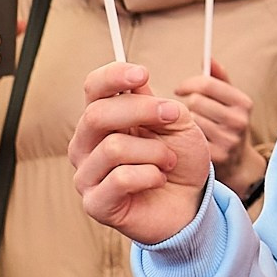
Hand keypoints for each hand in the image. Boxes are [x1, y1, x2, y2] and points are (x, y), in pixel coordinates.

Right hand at [69, 61, 215, 245]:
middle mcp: (86, 144)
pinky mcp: (95, 203)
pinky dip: (151, 176)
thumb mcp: (177, 123)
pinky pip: (121, 178)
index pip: (93, 88)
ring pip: (114, 147)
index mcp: (102, 119)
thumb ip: (155, 103)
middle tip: (172, 117)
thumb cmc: (179, 160)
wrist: (191, 203)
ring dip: (155, 152)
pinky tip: (158, 180)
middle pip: (97, 114)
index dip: (113, 76)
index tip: (143, 73)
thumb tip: (135, 82)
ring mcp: (86, 175)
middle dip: (142, 111)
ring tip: (168, 161)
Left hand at [174, 60, 252, 163]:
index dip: (188, 84)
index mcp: (243, 102)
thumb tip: (208, 57)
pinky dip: (186, 136)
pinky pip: (191, 138)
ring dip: (187, 121)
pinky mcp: (217, 156)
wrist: (238, 161)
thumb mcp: (230, 99)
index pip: (207, 84)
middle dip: (188, 103)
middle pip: (196, 101)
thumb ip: (218, 78)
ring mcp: (228, 139)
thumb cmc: (228, 122)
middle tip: (187, 109)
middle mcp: (238, 120)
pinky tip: (189, 138)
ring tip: (190, 124)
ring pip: (191, 120)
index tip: (180, 89)